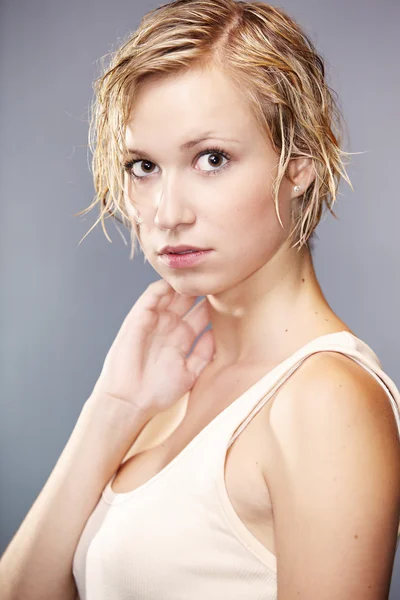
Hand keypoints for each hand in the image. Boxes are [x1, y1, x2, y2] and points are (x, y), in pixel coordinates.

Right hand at [90, 278, 214, 418]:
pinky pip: (152, 296)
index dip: (215, 305)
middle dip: (201, 290)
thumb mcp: (190, 373)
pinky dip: (163, 286)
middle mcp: (170, 326)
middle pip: (188, 300)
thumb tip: (216, 333)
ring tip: (199, 275)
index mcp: (183, 338)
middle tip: (217, 278)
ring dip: (184, 285)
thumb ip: (204, 353)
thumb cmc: (158, 392)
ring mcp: (155, 320)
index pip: (201, 314)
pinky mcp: (139, 317)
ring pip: (172, 294)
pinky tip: (176, 281)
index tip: (231, 295)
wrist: (130, 400)